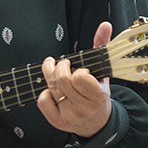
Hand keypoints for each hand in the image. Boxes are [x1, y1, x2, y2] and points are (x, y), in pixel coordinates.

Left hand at [37, 22, 113, 137]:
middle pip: (61, 80)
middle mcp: (84, 108)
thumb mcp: (102, 73)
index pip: (80, 77)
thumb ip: (101, 48)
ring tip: (55, 70)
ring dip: (50, 75)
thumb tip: (104, 25)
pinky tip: (52, 91)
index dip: (78, 70)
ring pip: (51, 88)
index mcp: (98, 95)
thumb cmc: (97, 93)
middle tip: (64, 65)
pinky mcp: (57, 122)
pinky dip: (44, 93)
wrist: (97, 122)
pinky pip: (42, 101)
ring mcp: (70, 116)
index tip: (80, 70)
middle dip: (60, 67)